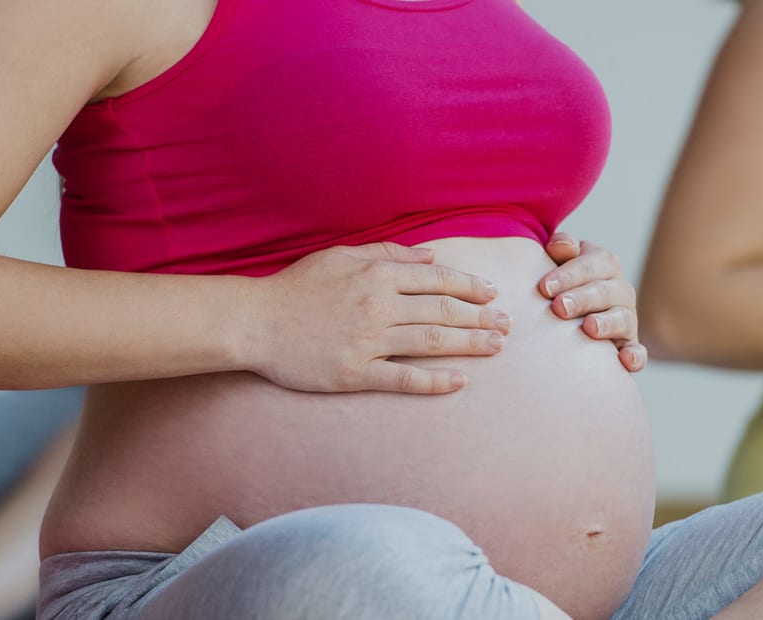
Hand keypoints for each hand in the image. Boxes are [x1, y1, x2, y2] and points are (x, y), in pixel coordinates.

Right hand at [242, 243, 510, 393]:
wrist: (255, 322)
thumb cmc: (297, 287)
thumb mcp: (341, 256)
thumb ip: (388, 253)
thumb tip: (431, 256)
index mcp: (376, 275)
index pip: (436, 279)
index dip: (469, 287)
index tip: (492, 294)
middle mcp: (378, 306)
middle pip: (443, 311)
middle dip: (481, 317)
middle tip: (508, 324)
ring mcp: (368, 341)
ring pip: (431, 341)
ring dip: (470, 344)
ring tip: (496, 346)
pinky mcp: (355, 372)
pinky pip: (403, 377)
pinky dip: (434, 380)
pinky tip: (459, 381)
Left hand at [540, 233, 645, 371]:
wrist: (570, 311)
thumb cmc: (560, 281)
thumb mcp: (560, 259)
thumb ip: (561, 247)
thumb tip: (559, 246)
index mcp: (604, 264)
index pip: (591, 264)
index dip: (568, 274)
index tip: (544, 287)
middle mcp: (619, 290)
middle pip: (606, 291)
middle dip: (583, 298)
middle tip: (560, 307)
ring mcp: (626, 318)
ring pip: (622, 318)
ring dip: (606, 323)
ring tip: (588, 327)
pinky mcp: (628, 346)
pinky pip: (637, 352)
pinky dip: (635, 356)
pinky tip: (625, 361)